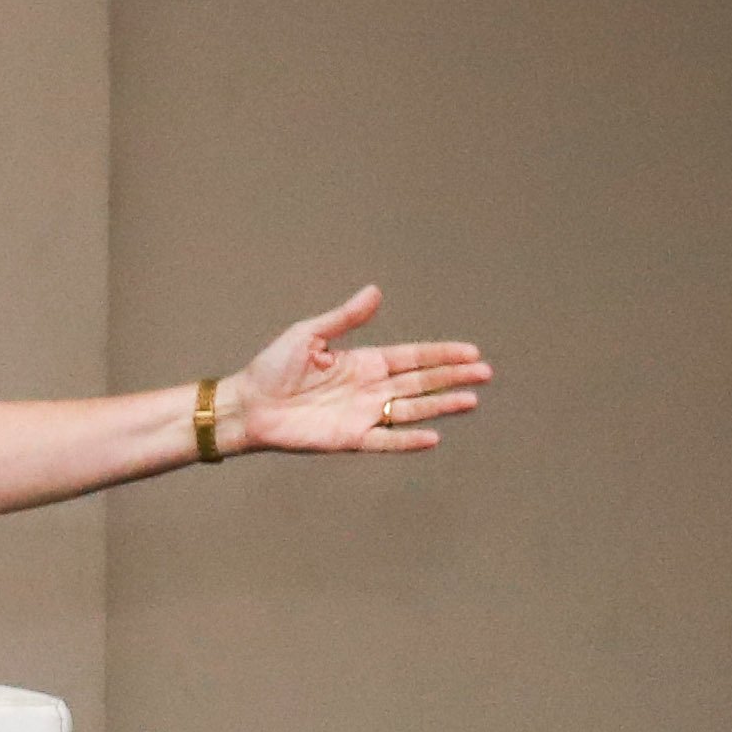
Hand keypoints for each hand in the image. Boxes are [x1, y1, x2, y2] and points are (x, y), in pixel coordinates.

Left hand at [220, 285, 490, 457]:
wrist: (246, 405)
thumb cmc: (271, 369)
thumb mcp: (309, 335)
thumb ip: (345, 318)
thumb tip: (375, 291)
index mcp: (362, 363)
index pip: (411, 357)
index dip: (441, 355)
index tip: (472, 352)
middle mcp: (368, 389)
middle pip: (420, 382)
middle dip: (452, 377)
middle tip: (485, 373)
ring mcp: (361, 414)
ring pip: (411, 409)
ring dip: (441, 405)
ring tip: (471, 400)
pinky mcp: (348, 438)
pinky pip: (385, 440)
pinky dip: (408, 440)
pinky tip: (433, 436)